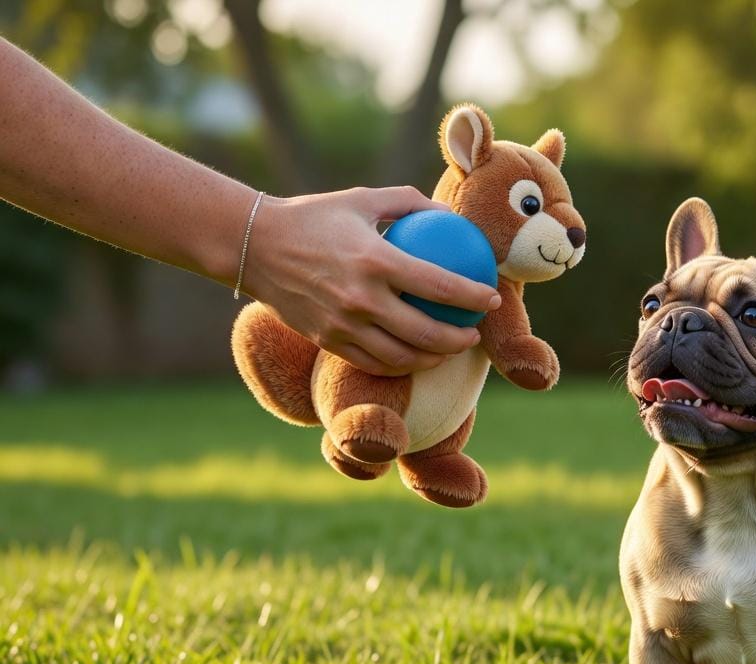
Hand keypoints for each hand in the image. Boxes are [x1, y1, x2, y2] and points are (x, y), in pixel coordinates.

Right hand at [239, 186, 500, 375]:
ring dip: (434, 358)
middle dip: (460, 340)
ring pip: (402, 357)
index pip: (439, 285)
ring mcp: (343, 325)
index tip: (492, 299)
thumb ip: (409, 202)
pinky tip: (415, 357)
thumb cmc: (315, 217)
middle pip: (426, 333)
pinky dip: (400, 365)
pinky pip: (374, 363)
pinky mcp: (328, 341)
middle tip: (474, 333)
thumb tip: (449, 215)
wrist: (255, 246)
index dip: (473, 296)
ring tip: (449, 349)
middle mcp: (361, 299)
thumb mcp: (363, 199)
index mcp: (375, 260)